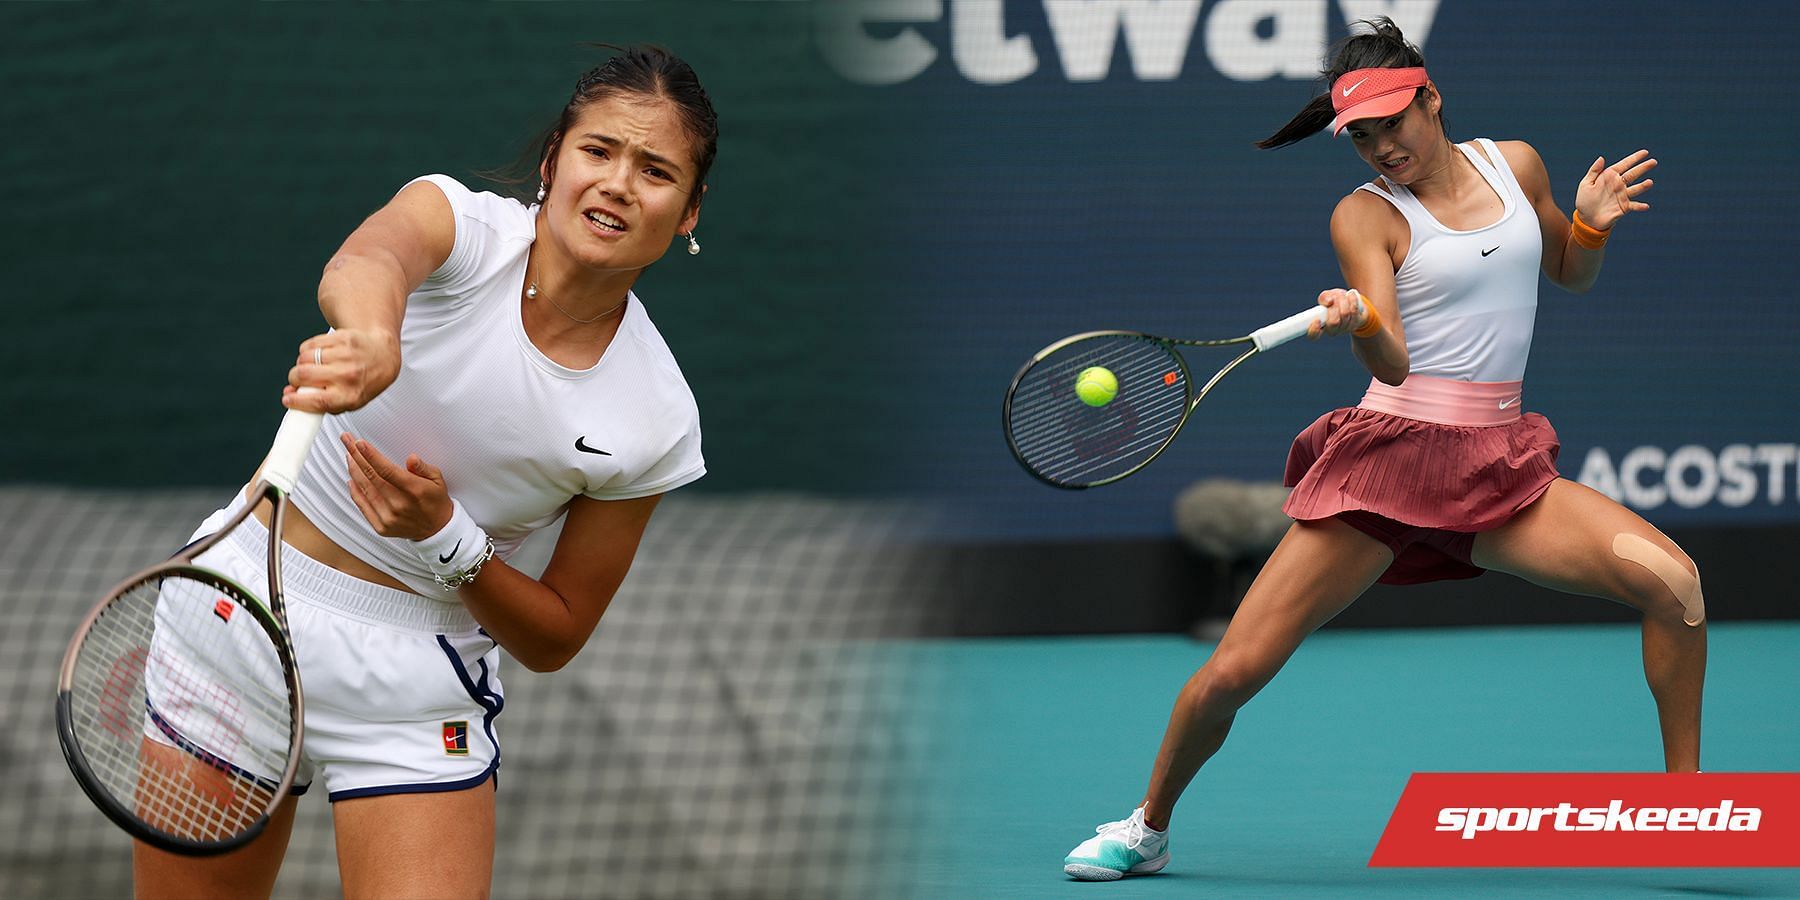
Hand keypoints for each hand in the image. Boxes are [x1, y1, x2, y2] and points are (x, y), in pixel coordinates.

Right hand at [283, 328, 400, 412]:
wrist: (383, 357)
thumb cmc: (362, 382)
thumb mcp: (347, 401)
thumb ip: (318, 403)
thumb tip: (289, 395)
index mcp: (350, 396)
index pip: (315, 400)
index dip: (295, 401)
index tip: (288, 399)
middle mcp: (349, 376)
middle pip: (303, 375)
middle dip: (295, 378)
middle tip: (299, 380)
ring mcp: (346, 355)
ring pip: (305, 358)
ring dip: (302, 363)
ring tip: (312, 366)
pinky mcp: (342, 338)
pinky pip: (310, 344)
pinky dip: (308, 350)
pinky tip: (319, 355)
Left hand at [341, 433, 452, 539]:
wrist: (437, 530)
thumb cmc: (436, 502)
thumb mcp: (438, 480)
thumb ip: (423, 467)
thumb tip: (411, 459)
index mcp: (414, 490)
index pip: (386, 470)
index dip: (371, 455)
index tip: (359, 443)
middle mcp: (399, 504)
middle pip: (371, 476)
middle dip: (356, 455)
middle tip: (347, 441)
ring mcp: (389, 517)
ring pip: (364, 488)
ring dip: (354, 470)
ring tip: (349, 456)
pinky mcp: (381, 526)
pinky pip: (363, 505)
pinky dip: (355, 490)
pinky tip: (351, 478)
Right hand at [1308, 288, 1368, 338]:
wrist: (1352, 304)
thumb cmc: (1335, 301)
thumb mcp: (1327, 297)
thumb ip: (1324, 297)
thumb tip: (1329, 302)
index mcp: (1319, 326)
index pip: (1313, 335)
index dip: (1314, 330)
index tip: (1317, 320)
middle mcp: (1331, 331)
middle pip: (1333, 323)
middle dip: (1334, 307)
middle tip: (1334, 299)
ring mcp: (1344, 329)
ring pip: (1345, 314)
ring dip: (1343, 301)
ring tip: (1342, 295)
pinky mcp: (1355, 324)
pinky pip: (1354, 311)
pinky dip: (1352, 300)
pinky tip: (1351, 295)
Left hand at [1574, 149, 1654, 231]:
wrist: (1586, 219)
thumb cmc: (1585, 200)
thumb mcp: (1586, 184)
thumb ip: (1594, 171)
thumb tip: (1601, 158)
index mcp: (1610, 177)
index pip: (1624, 165)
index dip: (1634, 158)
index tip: (1645, 152)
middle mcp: (1619, 185)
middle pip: (1633, 174)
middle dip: (1643, 168)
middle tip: (1654, 162)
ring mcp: (1622, 196)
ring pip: (1635, 189)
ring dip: (1643, 186)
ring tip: (1650, 182)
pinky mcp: (1624, 207)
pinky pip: (1634, 206)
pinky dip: (1640, 206)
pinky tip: (1646, 206)